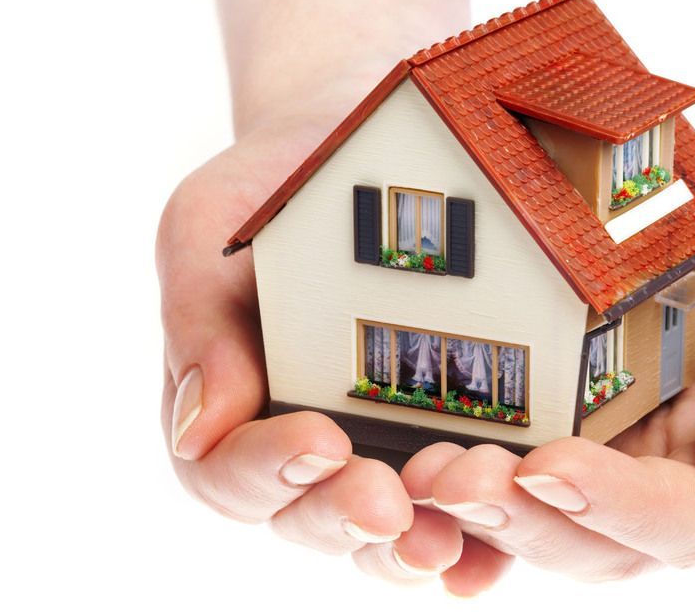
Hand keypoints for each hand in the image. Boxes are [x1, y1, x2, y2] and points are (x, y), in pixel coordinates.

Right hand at [156, 118, 469, 577]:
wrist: (358, 152)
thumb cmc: (272, 192)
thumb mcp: (210, 233)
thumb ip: (197, 323)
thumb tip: (197, 428)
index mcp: (230, 411)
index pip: (228, 473)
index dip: (268, 469)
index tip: (320, 438)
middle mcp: (302, 451)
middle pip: (311, 519)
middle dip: (347, 516)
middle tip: (389, 502)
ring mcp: (378, 454)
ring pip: (388, 534)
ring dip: (416, 540)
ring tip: (451, 533)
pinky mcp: (448, 443)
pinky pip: (461, 511)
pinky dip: (479, 539)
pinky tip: (498, 541)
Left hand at [404, 125, 694, 579]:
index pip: (689, 519)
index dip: (617, 506)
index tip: (550, 468)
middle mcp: (677, 474)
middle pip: (598, 538)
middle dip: (524, 519)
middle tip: (451, 479)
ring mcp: (618, 448)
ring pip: (543, 513)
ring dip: (479, 505)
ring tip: (419, 468)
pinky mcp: (571, 409)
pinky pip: (515, 457)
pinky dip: (467, 470)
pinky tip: (412, 452)